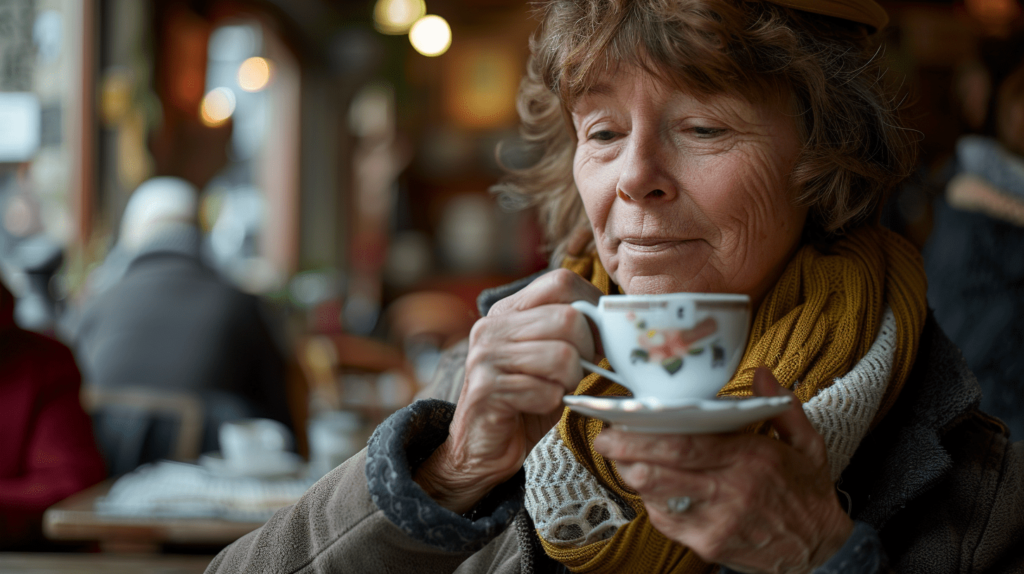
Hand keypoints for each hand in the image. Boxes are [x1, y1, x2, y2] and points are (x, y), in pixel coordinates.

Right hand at [415, 269, 602, 512]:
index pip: (560, 282)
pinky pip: (545, 391)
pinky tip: (534, 407)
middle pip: (568, 318)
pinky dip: (551, 404)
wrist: (481, 450)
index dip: (592, 308)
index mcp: (508, 312)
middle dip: (585, 351)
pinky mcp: (485, 389)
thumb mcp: (550, 359)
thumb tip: (613, 320)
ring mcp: (486, 357)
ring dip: (569, 381)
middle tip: (574, 373)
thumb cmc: (524, 402)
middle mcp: (492, 327)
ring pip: (562, 355)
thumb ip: (571, 333)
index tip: (597, 337)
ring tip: (553, 391)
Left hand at [594, 368, 852, 573]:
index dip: (646, 434)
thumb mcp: (808, 445)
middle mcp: (731, 491)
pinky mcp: (708, 545)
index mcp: (753, 459)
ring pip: (657, 495)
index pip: (687, 444)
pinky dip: (651, 500)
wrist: (821, 552)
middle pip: (662, 469)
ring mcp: (717, 522)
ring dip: (633, 475)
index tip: (621, 420)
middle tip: (604, 438)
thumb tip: (761, 373)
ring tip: (620, 457)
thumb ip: (781, 407)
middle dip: (624, 452)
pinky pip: (666, 519)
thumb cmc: (806, 493)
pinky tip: (650, 485)